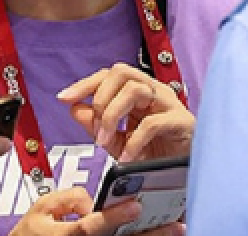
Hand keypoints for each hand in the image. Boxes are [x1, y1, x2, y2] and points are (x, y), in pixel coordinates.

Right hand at [7, 187, 183, 235]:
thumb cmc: (34, 231)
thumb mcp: (42, 207)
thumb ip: (69, 198)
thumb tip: (94, 201)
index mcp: (64, 235)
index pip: (91, 227)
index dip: (113, 217)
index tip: (134, 206)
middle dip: (147, 234)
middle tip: (172, 224)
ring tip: (175, 229)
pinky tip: (157, 233)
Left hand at [56, 63, 192, 162]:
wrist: (184, 177)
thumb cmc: (155, 154)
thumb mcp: (117, 141)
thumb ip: (96, 125)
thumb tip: (75, 108)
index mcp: (138, 92)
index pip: (109, 74)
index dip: (85, 83)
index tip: (64, 98)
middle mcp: (154, 91)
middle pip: (122, 72)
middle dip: (101, 98)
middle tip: (95, 130)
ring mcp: (169, 103)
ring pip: (135, 89)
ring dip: (112, 116)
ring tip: (106, 142)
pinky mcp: (182, 121)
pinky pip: (152, 123)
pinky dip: (134, 141)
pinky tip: (126, 156)